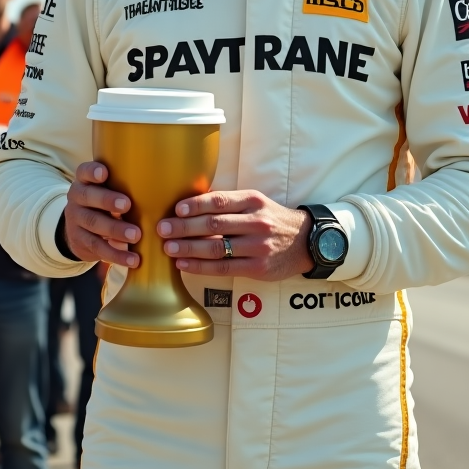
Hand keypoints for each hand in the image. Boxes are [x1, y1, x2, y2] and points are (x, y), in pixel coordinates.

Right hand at [62, 161, 141, 267]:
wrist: (79, 229)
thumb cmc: (104, 203)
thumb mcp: (107, 190)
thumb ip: (124, 184)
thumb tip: (163, 184)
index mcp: (85, 182)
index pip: (84, 172)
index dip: (92, 172)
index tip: (104, 173)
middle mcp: (77, 198)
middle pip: (88, 197)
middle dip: (107, 200)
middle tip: (127, 205)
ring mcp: (76, 220)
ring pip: (93, 223)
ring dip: (115, 230)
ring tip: (135, 235)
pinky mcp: (80, 241)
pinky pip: (98, 248)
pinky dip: (117, 255)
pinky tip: (132, 259)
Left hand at [158, 190, 312, 281]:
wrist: (305, 241)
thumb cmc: (272, 219)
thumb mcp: (256, 202)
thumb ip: (229, 202)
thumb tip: (192, 201)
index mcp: (253, 201)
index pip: (220, 201)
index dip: (196, 205)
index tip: (176, 209)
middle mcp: (256, 222)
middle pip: (214, 224)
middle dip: (184, 227)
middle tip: (162, 229)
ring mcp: (257, 246)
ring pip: (216, 248)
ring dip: (188, 248)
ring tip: (168, 248)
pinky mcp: (257, 268)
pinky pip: (223, 267)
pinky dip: (200, 266)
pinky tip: (184, 265)